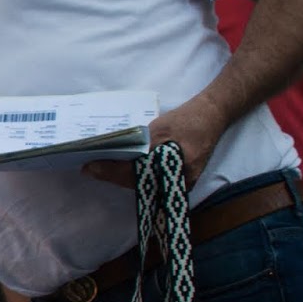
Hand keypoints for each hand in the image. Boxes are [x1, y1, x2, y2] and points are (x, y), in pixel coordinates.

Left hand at [82, 97, 227, 189]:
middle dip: (111, 176)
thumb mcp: (160, 128)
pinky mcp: (181, 180)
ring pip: (144, 185)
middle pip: (137, 184)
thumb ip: (139, 143)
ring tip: (98, 169)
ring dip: (121, 177)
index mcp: (174, 165)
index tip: (89, 167)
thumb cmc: (187, 120)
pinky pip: (153, 182)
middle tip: (89, 169)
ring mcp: (182, 183)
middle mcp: (179, 180)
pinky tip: (119, 169)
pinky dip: (135, 176)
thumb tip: (111, 153)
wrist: (213, 116)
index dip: (109, 171)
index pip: (134, 174)